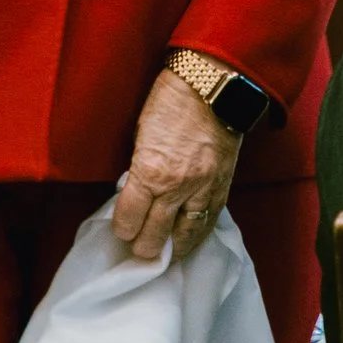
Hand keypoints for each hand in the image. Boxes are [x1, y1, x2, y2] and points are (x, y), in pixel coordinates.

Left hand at [110, 70, 240, 261]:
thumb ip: (140, 167)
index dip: (122, 228)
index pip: (129, 218)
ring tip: (163, 256)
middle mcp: (176, 187)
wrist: (213, 86)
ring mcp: (202, 189)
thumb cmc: (170, 101)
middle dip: (142, 246)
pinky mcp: (222, 187)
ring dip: (171, 249)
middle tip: (136, 249)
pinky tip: (189, 243)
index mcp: (150, 170)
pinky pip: (209, 223)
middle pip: (155, 235)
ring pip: (185, 236)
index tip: (121, 230)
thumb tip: (136, 191)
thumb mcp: (142, 134)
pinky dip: (197, 236)